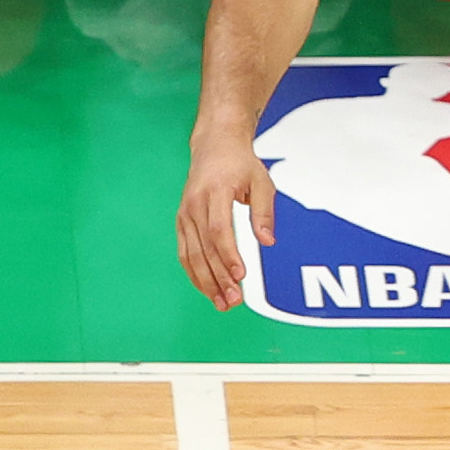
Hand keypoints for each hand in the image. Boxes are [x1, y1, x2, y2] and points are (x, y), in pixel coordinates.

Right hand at [175, 134, 275, 310]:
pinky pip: (185, 252)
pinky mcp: (182, 222)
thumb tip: (268, 241)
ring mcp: (185, 214)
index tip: (240, 275)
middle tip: (233, 299)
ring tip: (221, 303)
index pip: (219, 229)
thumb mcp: (261, 181)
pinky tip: (207, 289)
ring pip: (191, 254)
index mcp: (215, 191)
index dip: (228, 254)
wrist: (214, 146)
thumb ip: (264, 212)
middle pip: (204, 247)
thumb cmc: (239, 164)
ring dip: (206, 281)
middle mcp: (194, 204)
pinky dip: (195, 273)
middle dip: (218, 276)